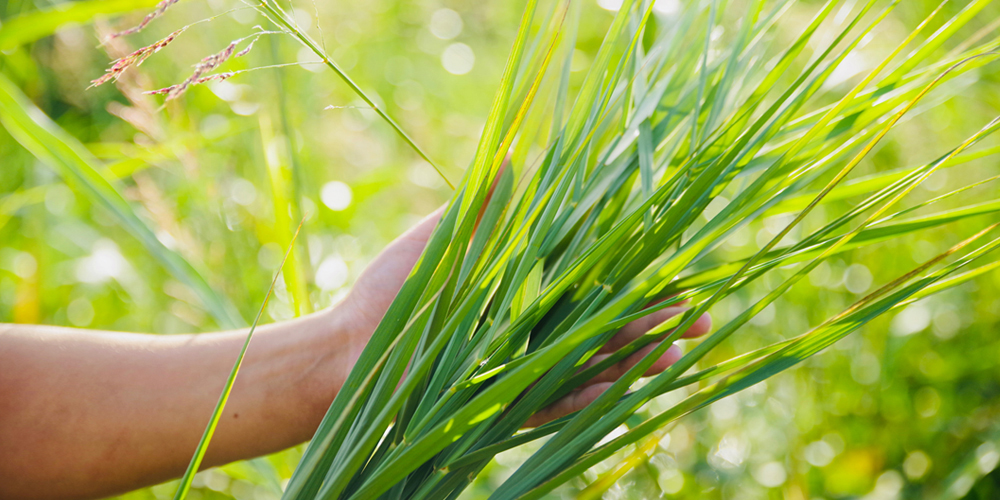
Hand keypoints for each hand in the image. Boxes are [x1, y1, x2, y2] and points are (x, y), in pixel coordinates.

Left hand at [338, 207, 710, 425]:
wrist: (346, 351)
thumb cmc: (389, 291)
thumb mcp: (441, 240)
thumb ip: (484, 207)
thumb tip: (517, 156)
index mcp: (524, 297)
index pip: (594, 286)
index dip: (638, 279)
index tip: (677, 268)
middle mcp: (533, 337)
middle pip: (609, 329)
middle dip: (658, 324)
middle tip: (705, 317)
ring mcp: (524, 374)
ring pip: (595, 368)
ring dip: (641, 360)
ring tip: (682, 348)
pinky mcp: (507, 408)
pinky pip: (560, 405)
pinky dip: (596, 394)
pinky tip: (633, 384)